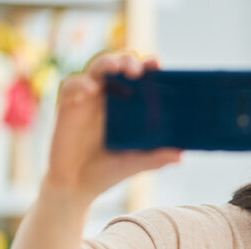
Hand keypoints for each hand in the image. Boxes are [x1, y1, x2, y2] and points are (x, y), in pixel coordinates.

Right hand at [44, 52, 181, 200]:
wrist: (77, 186)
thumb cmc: (109, 171)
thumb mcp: (135, 164)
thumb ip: (156, 158)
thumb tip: (181, 156)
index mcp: (130, 105)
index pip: (141, 77)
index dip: (148, 66)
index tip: (157, 64)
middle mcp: (110, 97)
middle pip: (120, 66)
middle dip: (128, 60)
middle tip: (137, 70)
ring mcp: (89, 99)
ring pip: (97, 68)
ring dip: (107, 63)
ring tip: (116, 68)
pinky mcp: (68, 105)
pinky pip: (72, 85)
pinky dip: (81, 83)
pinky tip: (90, 90)